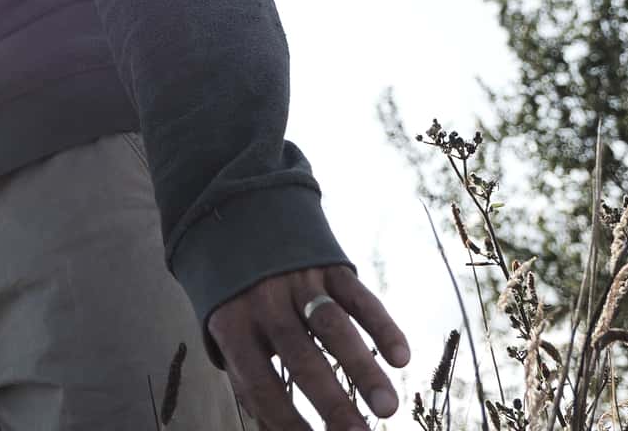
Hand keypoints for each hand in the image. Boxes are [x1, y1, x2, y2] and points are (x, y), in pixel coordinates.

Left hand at [207, 265, 411, 430]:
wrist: (240, 218)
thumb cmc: (236, 295)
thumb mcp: (226, 331)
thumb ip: (248, 375)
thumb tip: (275, 428)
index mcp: (233, 325)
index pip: (259, 383)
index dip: (284, 419)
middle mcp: (265, 302)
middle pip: (300, 357)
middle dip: (331, 402)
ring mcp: (298, 280)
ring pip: (333, 327)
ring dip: (363, 368)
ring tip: (387, 408)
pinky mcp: (329, 264)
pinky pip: (358, 296)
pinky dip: (381, 326)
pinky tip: (401, 358)